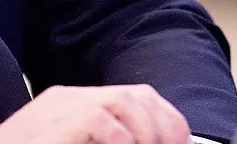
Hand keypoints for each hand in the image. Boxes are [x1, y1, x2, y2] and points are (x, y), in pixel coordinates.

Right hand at [0, 84, 192, 143]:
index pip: (135, 97)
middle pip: (136, 96)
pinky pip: (101, 121)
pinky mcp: (55, 120)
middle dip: (164, 126)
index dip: (166, 120)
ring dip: (147, 133)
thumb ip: (102, 141)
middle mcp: (70, 97)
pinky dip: (122, 140)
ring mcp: (60, 106)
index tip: (181, 142)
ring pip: (124, 103)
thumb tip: (145, 143)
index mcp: (75, 103)